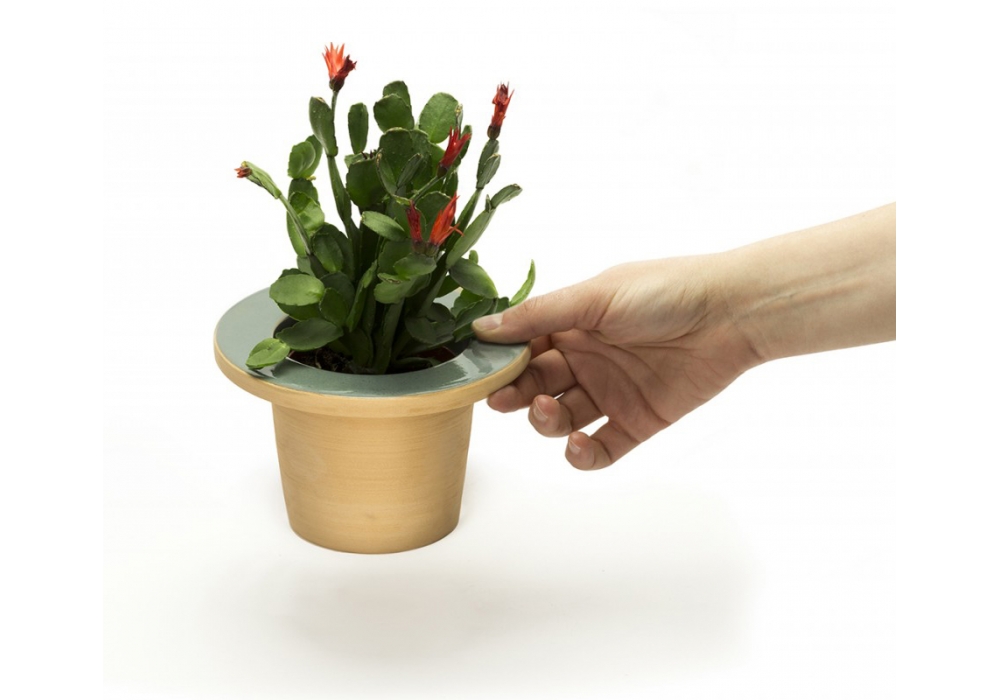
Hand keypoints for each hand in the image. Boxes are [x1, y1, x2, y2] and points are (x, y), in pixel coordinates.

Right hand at [472, 256, 760, 469]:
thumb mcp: (594, 297)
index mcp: (573, 324)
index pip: (524, 348)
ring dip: (547, 421)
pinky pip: (601, 448)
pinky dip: (582, 454)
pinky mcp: (637, 421)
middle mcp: (588, 359)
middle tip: (504, 399)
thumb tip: (482, 328)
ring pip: (562, 419)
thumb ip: (538, 317)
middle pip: (536, 386)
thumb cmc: (665, 291)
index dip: (503, 363)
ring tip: (551, 410)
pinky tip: (577, 444)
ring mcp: (611, 392)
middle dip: (516, 395)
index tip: (483, 374)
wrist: (731, 314)